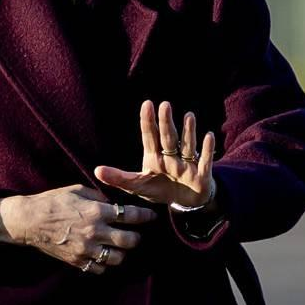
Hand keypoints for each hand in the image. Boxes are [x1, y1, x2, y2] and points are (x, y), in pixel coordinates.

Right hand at [0, 185, 155, 273]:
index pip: (130, 216)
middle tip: (136, 235)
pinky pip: (100, 269)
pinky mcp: (78, 262)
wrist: (29, 221)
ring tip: (119, 247)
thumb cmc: (53, 201)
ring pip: (118, 258)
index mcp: (97, 212)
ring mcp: (87, 250)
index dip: (145, 216)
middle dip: (137, 238)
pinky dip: (104, 264)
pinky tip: (103, 255)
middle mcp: (95, 232)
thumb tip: (113, 203)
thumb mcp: (77, 190)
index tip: (151, 217)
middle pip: (129, 241)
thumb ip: (99, 197)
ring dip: (122, 252)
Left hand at [95, 100, 216, 208]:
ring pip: (187, 146)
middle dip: (166, 123)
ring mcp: (187, 165)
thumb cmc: (160, 189)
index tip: (147, 104)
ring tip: (189, 115)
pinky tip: (208, 136)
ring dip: (189, 132)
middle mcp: (171, 157)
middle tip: (164, 105)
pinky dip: (207, 150)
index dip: (148, 122)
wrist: (185, 201)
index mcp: (154, 157)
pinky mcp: (201, 175)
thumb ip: (119, 178)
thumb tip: (96, 170)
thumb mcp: (137, 185)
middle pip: (168, 138)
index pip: (150, 137)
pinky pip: (204, 161)